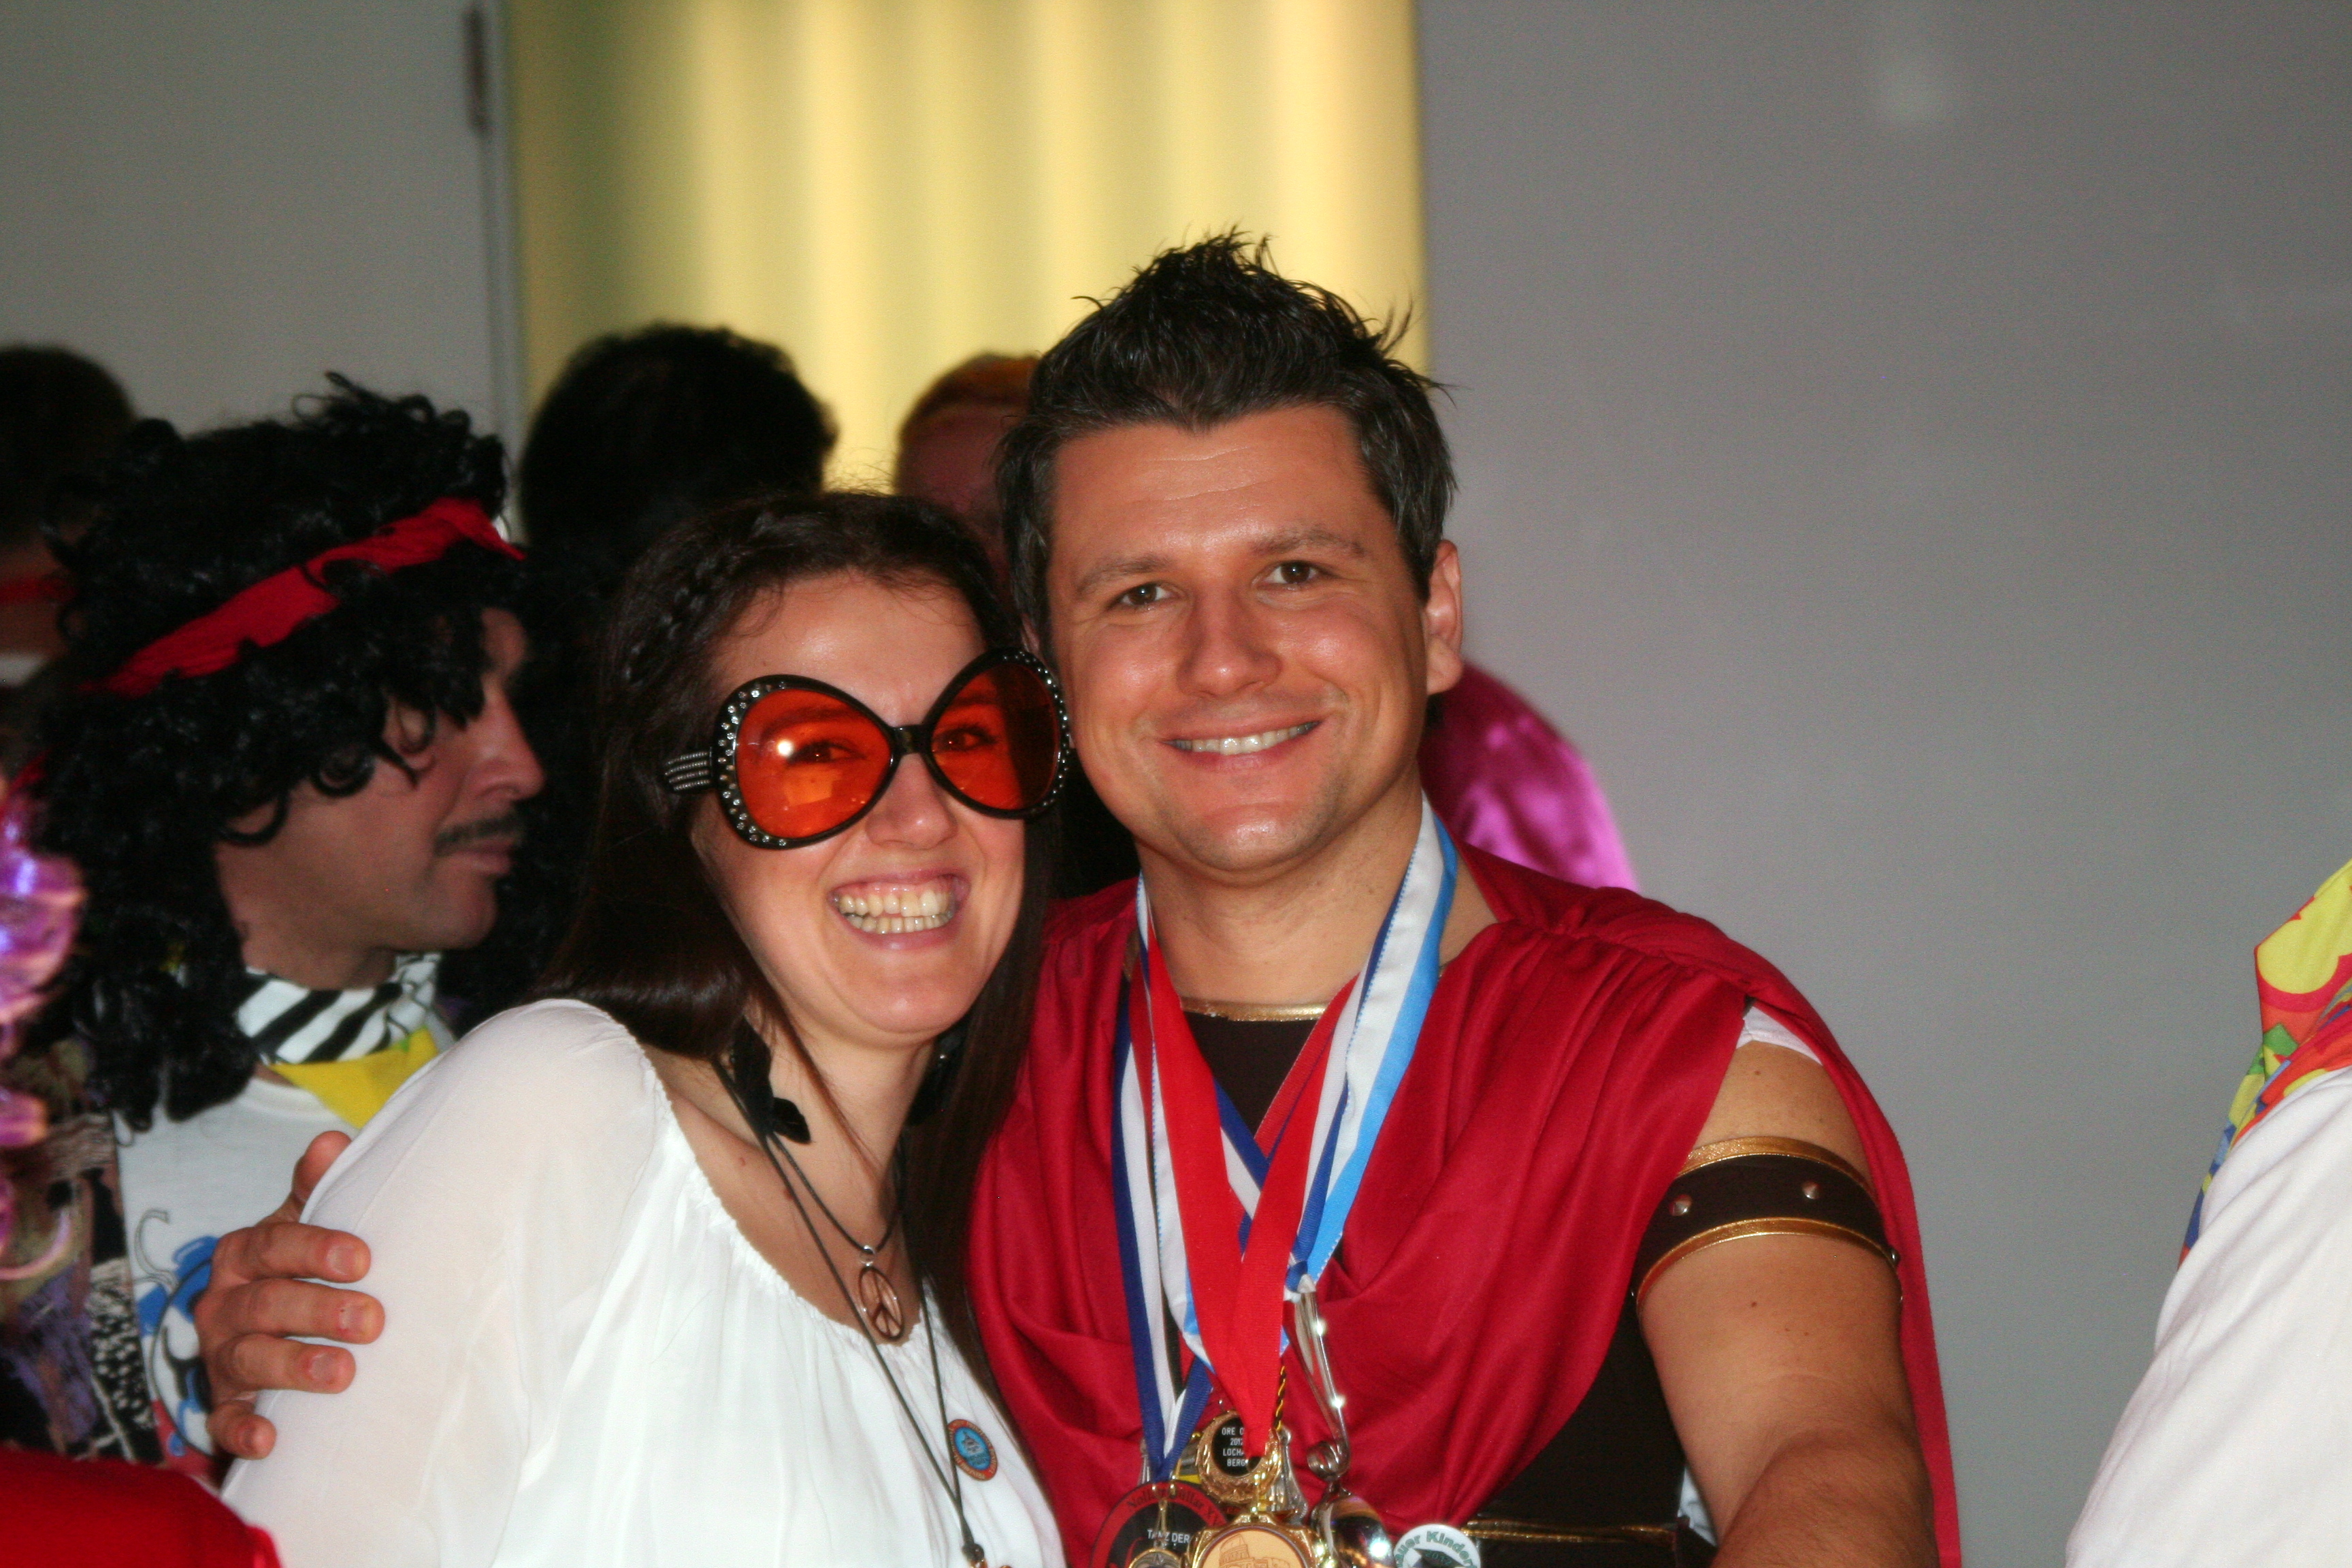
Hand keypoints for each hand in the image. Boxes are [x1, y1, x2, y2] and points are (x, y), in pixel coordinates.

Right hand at [195, 1131, 381, 1459]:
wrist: (274, 1335)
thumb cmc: (300, 1270)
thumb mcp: (306, 1226)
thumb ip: (316, 1188)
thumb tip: (330, 1140)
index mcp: (245, 1255)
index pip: (272, 1247)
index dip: (315, 1250)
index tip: (363, 1260)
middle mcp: (224, 1305)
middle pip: (265, 1305)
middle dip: (318, 1312)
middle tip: (372, 1320)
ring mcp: (221, 1358)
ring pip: (249, 1360)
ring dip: (295, 1367)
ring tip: (343, 1374)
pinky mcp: (225, 1405)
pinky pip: (224, 1422)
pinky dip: (243, 1431)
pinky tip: (270, 1438)